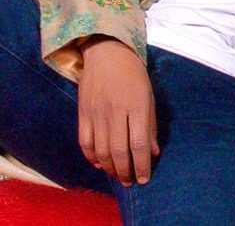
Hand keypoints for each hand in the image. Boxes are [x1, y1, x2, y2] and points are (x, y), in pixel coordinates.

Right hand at [77, 36, 159, 185]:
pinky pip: (85, 142)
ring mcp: (96, 113)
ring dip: (109, 168)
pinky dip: (92, 157)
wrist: (106, 53)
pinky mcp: (82, 113)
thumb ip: (150, 126)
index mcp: (136, 106)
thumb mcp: (149, 97)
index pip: (139, 145)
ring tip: (117, 176)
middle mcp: (115, 112)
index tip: (144, 179)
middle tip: (130, 182)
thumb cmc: (134, 75)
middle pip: (118, 151)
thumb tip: (152, 153)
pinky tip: (100, 164)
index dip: (142, 166)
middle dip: (125, 172)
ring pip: (100, 151)